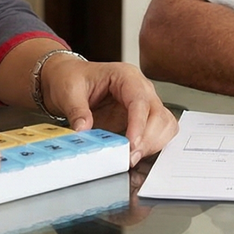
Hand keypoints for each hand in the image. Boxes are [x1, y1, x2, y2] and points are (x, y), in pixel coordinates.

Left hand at [38, 56, 179, 165]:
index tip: (132, 144)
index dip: (139, 124)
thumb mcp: (69, 91)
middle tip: (131, 157)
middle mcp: (140, 89)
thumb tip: (84, 130)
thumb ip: (77, 111)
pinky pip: (158, 133)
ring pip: (164, 124)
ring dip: (153, 144)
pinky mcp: (141, 120)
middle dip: (149, 139)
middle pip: (159, 114)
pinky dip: (152, 146)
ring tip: (133, 158)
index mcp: (126, 76)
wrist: (68, 79)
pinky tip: (137, 154)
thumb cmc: (72, 78)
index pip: (140, 100)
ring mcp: (143, 105)